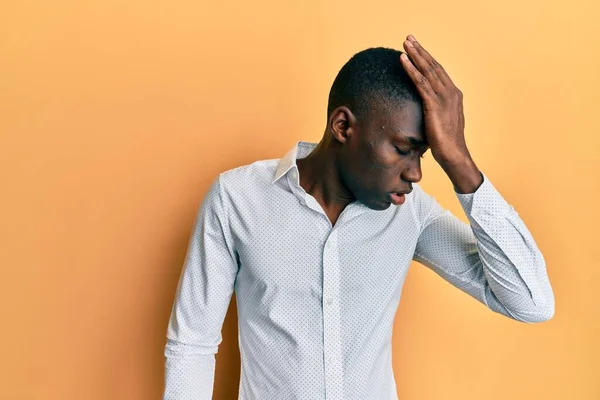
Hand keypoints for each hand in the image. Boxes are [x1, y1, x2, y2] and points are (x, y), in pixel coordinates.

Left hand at [400, 34, 468, 165]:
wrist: (454, 155)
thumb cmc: (445, 144)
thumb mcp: (440, 122)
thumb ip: (435, 111)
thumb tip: (424, 111)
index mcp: (454, 95)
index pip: (439, 72)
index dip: (427, 58)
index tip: (417, 48)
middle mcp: (451, 92)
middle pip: (433, 66)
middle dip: (420, 51)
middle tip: (409, 38)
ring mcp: (444, 98)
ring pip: (427, 70)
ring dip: (415, 55)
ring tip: (405, 43)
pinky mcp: (434, 105)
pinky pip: (420, 83)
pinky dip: (411, 69)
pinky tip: (402, 60)